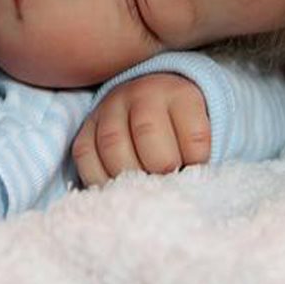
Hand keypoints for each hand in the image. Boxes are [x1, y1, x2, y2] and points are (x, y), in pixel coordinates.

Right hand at [71, 72, 210, 186]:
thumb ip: (197, 157)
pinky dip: (100, 178)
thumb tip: (189, 189)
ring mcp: (110, 107)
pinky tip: (116, 188)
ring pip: (112, 144)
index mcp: (179, 94)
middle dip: (160, 167)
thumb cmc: (180, 127)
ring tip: (142, 190)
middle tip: (166, 183)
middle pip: (148, 132)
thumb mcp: (198, 130)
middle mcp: (142, 93)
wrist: (152, 100)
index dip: (196, 162)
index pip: (193, 133)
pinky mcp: (87, 126)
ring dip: (129, 176)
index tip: (196, 171)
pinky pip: (85, 154)